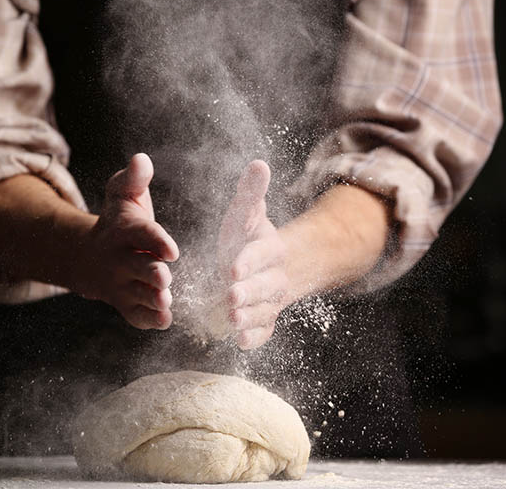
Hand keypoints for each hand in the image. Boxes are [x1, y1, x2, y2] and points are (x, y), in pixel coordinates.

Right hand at [75, 153, 179, 329]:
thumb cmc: (118, 221)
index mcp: (124, 230)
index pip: (141, 233)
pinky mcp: (124, 303)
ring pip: (137, 294)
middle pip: (137, 267)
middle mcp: (120, 259)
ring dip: (151, 299)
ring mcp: (120, 283)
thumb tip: (141, 160)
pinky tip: (164, 321)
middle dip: (151, 274)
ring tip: (165, 301)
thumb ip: (134, 179)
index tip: (172, 250)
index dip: (156, 240)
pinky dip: (148, 320)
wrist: (88, 256)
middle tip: (165, 279)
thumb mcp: (122, 195)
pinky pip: (134, 315)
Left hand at [216, 160, 290, 349]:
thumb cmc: (248, 237)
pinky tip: (240, 342)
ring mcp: (271, 301)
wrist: (268, 266)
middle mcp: (274, 277)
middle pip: (265, 287)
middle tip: (231, 297)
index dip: (248, 262)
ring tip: (231, 319)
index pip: (260, 255)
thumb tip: (258, 163)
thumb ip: (251, 193)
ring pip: (264, 311)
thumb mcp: (247, 214)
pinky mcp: (266, 320)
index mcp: (270, 248)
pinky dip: (254, 338)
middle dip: (248, 292)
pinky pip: (265, 331)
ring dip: (248, 317)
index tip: (232, 269)